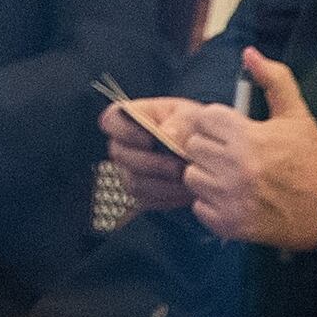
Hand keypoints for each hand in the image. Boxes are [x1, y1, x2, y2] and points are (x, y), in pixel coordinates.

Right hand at [99, 97, 198, 215]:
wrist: (205, 153)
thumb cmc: (193, 128)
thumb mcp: (192, 117)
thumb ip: (181, 122)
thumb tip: (167, 135)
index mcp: (128, 118)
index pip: (110, 121)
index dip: (125, 132)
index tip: (150, 139)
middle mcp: (122, 145)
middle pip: (121, 155)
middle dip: (152, 163)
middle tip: (178, 166)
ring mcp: (128, 171)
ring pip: (134, 182)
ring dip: (162, 184)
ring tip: (187, 180)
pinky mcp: (140, 194)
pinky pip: (146, 200)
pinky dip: (168, 197)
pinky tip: (186, 191)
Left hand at [183, 48, 316, 252]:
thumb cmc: (314, 161)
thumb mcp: (297, 115)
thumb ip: (274, 80)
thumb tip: (249, 53)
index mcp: (247, 137)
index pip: (204, 119)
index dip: (218, 123)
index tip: (233, 132)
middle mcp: (234, 168)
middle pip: (193, 147)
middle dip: (210, 148)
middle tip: (233, 155)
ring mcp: (230, 198)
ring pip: (192, 178)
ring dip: (207, 176)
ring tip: (231, 177)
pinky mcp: (230, 225)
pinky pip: (199, 208)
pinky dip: (211, 205)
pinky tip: (233, 199)